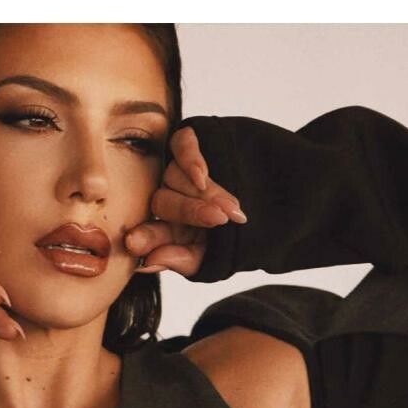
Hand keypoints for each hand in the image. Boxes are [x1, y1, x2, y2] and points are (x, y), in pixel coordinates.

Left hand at [123, 124, 247, 277]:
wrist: (272, 204)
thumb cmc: (237, 236)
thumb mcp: (213, 256)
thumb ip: (182, 260)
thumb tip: (147, 263)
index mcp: (168, 230)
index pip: (148, 232)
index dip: (145, 237)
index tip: (136, 244)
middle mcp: (168, 199)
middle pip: (163, 202)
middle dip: (191, 212)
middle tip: (218, 219)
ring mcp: (176, 172)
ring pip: (175, 177)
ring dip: (205, 193)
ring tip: (231, 207)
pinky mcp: (187, 145)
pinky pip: (179, 144)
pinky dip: (189, 159)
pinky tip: (200, 175)